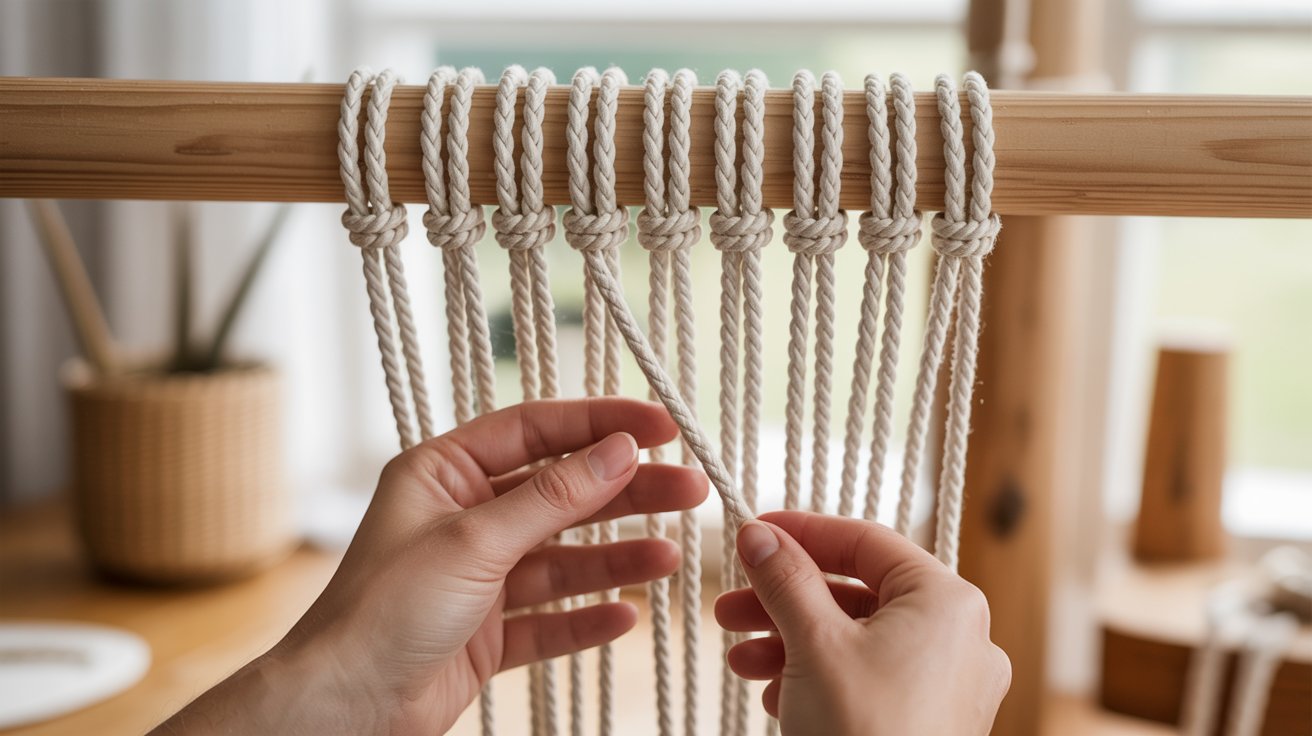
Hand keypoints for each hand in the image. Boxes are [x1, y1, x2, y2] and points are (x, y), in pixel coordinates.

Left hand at [155, 398, 706, 734]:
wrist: (343, 710)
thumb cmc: (382, 611)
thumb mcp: (474, 540)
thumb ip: (554, 497)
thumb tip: (619, 450)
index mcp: (442, 473)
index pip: (535, 430)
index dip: (600, 423)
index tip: (661, 425)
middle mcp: (462, 518)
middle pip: (561, 494)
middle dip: (625, 492)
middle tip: (689, 489)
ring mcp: (476, 577)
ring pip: (563, 558)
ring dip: (616, 558)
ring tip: (671, 557)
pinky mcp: (486, 633)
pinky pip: (550, 618)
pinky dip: (587, 617)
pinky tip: (627, 615)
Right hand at [715, 512, 1009, 735]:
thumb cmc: (864, 734)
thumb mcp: (812, 643)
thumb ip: (785, 579)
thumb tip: (758, 534)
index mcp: (948, 601)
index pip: (865, 541)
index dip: (802, 533)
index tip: (755, 533)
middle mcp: (962, 638)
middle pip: (856, 594)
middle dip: (784, 600)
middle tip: (732, 605)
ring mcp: (951, 684)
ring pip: (858, 640)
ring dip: (792, 641)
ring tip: (741, 659)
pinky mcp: (932, 721)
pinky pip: (871, 678)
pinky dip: (822, 676)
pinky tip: (776, 695)